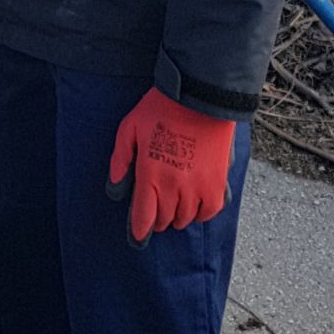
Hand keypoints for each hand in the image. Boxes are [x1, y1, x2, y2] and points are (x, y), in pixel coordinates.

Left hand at [107, 88, 237, 241]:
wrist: (201, 96)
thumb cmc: (162, 109)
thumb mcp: (129, 128)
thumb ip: (120, 160)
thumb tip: (116, 189)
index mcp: (151, 175)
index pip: (143, 217)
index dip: (139, 231)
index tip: (137, 237)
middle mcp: (175, 186)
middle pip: (164, 220)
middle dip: (157, 220)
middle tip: (155, 212)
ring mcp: (198, 186)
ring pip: (186, 218)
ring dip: (177, 217)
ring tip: (175, 208)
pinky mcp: (218, 181)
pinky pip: (210, 211)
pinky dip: (201, 213)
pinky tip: (196, 206)